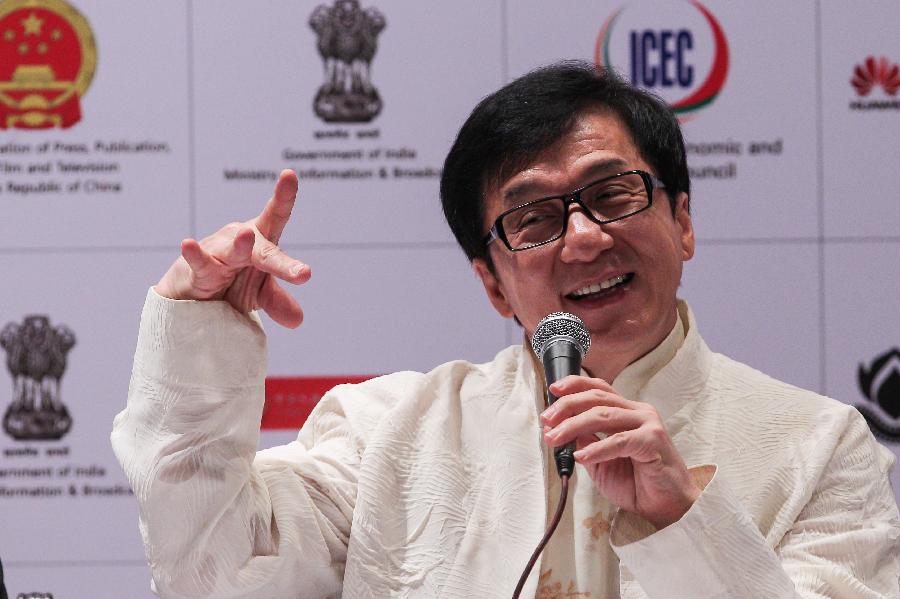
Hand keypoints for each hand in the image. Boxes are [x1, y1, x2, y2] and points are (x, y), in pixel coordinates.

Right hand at [155, 169, 310, 327]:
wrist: (195, 300)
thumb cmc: (232, 283)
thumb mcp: (259, 294)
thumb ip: (278, 302)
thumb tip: (298, 319)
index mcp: (262, 242)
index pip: (276, 216)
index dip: (283, 196)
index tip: (290, 174)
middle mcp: (242, 241)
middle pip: (264, 250)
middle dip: (281, 263)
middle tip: (302, 274)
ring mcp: (220, 252)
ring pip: (234, 251)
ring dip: (241, 246)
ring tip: (246, 236)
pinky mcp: (199, 269)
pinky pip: (199, 262)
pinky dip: (194, 254)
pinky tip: (187, 244)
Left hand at [540, 375, 700, 528]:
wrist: (666, 508)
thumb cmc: (637, 484)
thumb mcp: (600, 461)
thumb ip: (585, 442)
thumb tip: (560, 427)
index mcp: (627, 412)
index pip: (599, 388)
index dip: (575, 385)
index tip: (553, 390)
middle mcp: (638, 412)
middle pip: (597, 398)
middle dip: (567, 406)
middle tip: (547, 420)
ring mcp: (648, 424)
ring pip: (604, 415)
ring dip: (574, 425)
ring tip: (555, 438)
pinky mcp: (653, 441)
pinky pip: (619, 440)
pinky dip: (597, 448)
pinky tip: (582, 456)